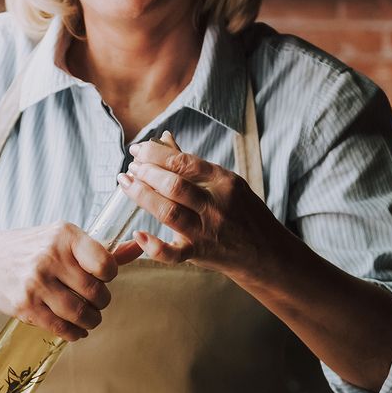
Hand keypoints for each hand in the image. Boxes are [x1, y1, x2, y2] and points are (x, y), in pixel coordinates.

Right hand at [0, 223, 122, 340]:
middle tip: (96, 302)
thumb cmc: (33, 249)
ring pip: (80, 313)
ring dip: (91, 320)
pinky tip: (75, 330)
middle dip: (101, 302)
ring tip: (89, 318)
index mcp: (65, 236)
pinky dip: (74, 333)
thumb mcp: (64, 239)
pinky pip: (61, 327)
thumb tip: (141, 247)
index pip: (105, 264)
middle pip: (95, 292)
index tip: (102, 277)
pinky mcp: (25, 305)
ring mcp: (36, 283)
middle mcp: (49, 257)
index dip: (109, 276)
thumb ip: (102, 249)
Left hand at [119, 132, 278, 275]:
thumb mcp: (225, 183)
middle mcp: (216, 206)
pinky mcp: (199, 254)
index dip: (156, 154)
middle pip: (175, 186)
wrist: (265, 253)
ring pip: (169, 213)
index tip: (137, 150)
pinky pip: (173, 253)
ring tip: (126, 183)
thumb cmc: (242, 212)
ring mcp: (207, 231)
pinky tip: (137, 234)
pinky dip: (154, 246)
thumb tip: (164, 138)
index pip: (185, 162)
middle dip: (147, 173)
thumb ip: (192, 164)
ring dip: (142, 196)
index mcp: (224, 182)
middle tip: (131, 168)